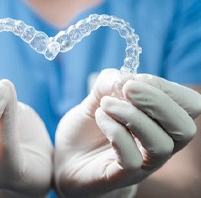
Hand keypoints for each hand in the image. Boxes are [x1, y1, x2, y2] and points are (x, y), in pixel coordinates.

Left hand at [54, 69, 200, 197]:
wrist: (66, 155)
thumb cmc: (88, 126)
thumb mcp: (97, 96)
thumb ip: (111, 82)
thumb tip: (126, 78)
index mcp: (159, 121)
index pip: (188, 105)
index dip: (167, 88)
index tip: (136, 80)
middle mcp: (158, 143)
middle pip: (184, 128)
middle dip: (157, 101)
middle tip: (127, 88)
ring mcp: (142, 164)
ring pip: (161, 144)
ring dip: (132, 115)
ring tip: (106, 103)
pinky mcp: (122, 176)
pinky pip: (132, 159)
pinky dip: (115, 131)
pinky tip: (100, 118)